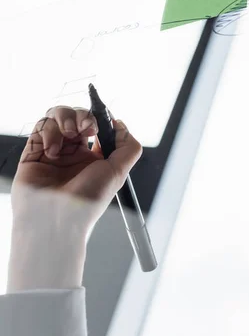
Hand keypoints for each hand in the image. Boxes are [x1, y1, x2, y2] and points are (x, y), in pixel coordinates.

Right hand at [8, 105, 142, 290]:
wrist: (56, 219)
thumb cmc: (88, 200)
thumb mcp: (119, 172)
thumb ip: (128, 146)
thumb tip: (120, 124)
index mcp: (95, 158)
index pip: (97, 126)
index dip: (100, 119)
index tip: (102, 121)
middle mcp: (74, 154)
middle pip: (77, 117)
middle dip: (83, 116)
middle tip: (87, 128)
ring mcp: (53, 152)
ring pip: (57, 117)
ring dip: (65, 118)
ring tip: (69, 133)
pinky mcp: (33, 153)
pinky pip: (41, 128)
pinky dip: (49, 132)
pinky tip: (53, 150)